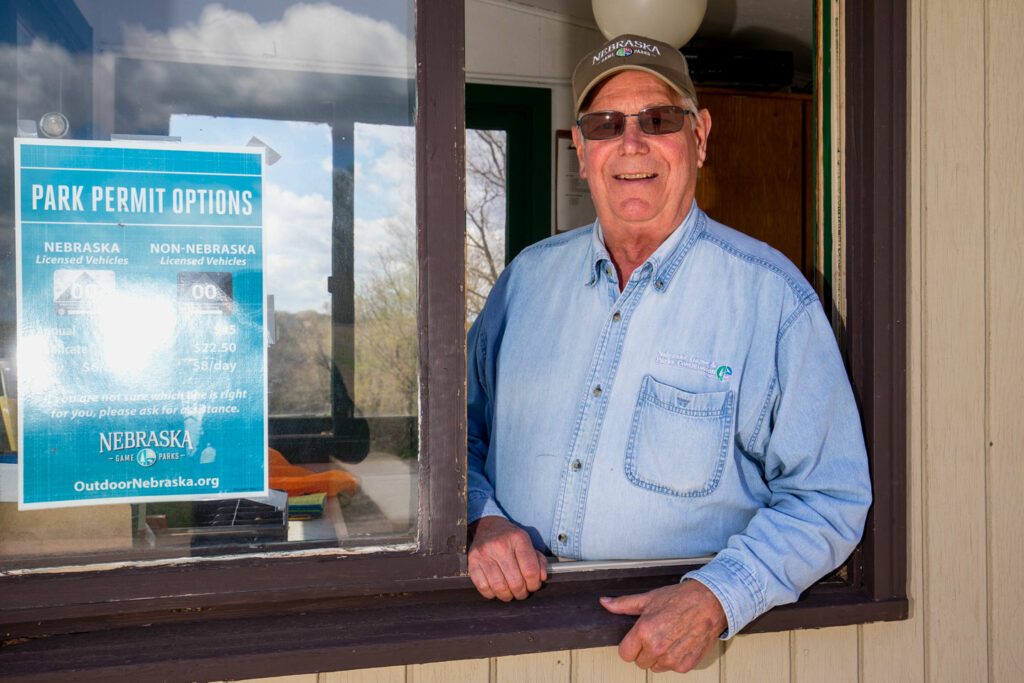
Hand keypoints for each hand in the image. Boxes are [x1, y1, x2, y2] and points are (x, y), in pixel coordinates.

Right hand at [467, 515, 547, 600]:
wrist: (487, 527)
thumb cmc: (510, 539)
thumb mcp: (527, 543)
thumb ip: (539, 561)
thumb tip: (542, 578)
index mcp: (518, 538)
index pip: (531, 571)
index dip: (534, 584)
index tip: (533, 586)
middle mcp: (500, 545)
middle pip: (515, 582)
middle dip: (521, 593)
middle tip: (522, 592)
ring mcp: (484, 554)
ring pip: (499, 588)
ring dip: (507, 596)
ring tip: (510, 593)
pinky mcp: (472, 562)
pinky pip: (483, 587)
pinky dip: (491, 594)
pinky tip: (496, 589)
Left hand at [600, 580, 726, 673]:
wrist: (711, 602)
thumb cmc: (681, 598)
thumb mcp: (649, 598)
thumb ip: (624, 604)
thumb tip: (605, 602)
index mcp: (644, 631)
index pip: (624, 654)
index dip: (630, 646)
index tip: (636, 640)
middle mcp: (657, 648)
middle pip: (640, 662)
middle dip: (644, 650)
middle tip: (656, 635)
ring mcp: (672, 659)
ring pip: (656, 667)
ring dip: (659, 657)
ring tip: (669, 638)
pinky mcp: (686, 665)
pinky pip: (673, 668)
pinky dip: (675, 659)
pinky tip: (680, 643)